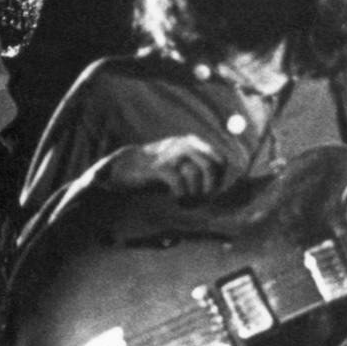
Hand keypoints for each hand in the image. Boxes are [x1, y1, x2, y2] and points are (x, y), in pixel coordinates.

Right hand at [102, 135, 231, 201]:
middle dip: (209, 189)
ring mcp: (170, 154)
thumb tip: (222, 187)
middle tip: (199, 201)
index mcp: (192, 143)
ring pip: (196, 175)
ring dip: (195, 195)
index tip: (208, 193)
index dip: (219, 179)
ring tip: (187, 203)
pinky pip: (179, 183)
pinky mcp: (159, 167)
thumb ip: (199, 168)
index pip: (220, 160)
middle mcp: (184, 145)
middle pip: (211, 167)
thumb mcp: (181, 165)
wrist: (124, 168)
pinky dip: (182, 196)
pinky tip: (178, 200)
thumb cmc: (157, 171)